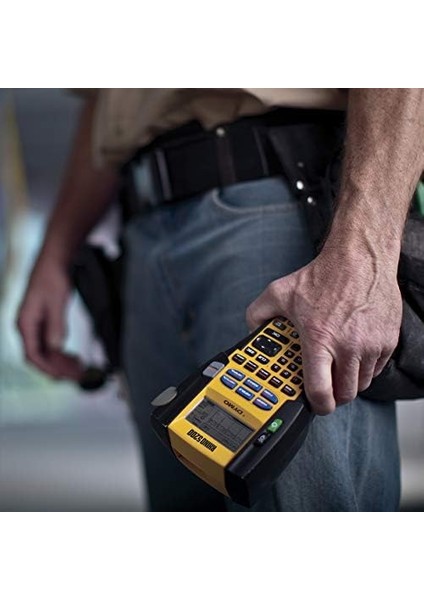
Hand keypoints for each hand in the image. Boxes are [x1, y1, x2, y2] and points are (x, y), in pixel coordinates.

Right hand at [16, 257, 82, 380]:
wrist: (54, 261)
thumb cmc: (53, 277)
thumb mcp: (57, 302)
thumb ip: (56, 326)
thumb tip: (56, 347)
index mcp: (25, 323)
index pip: (33, 355)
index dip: (49, 368)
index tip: (64, 377)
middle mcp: (27, 326)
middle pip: (40, 356)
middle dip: (58, 368)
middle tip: (78, 375)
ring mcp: (35, 325)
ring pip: (46, 352)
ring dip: (61, 362)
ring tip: (79, 368)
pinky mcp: (44, 322)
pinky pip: (50, 343)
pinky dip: (62, 352)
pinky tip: (73, 356)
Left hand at [246, 245, 401, 414]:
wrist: (359, 258)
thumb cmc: (323, 276)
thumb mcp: (279, 292)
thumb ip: (258, 313)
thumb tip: (252, 330)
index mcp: (319, 340)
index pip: (320, 391)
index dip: (317, 406)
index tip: (315, 405)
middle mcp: (347, 346)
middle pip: (345, 394)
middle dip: (335, 396)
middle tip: (327, 388)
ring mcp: (370, 345)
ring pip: (362, 383)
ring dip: (350, 381)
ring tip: (338, 368)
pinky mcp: (387, 340)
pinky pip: (377, 367)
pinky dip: (366, 367)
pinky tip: (354, 353)